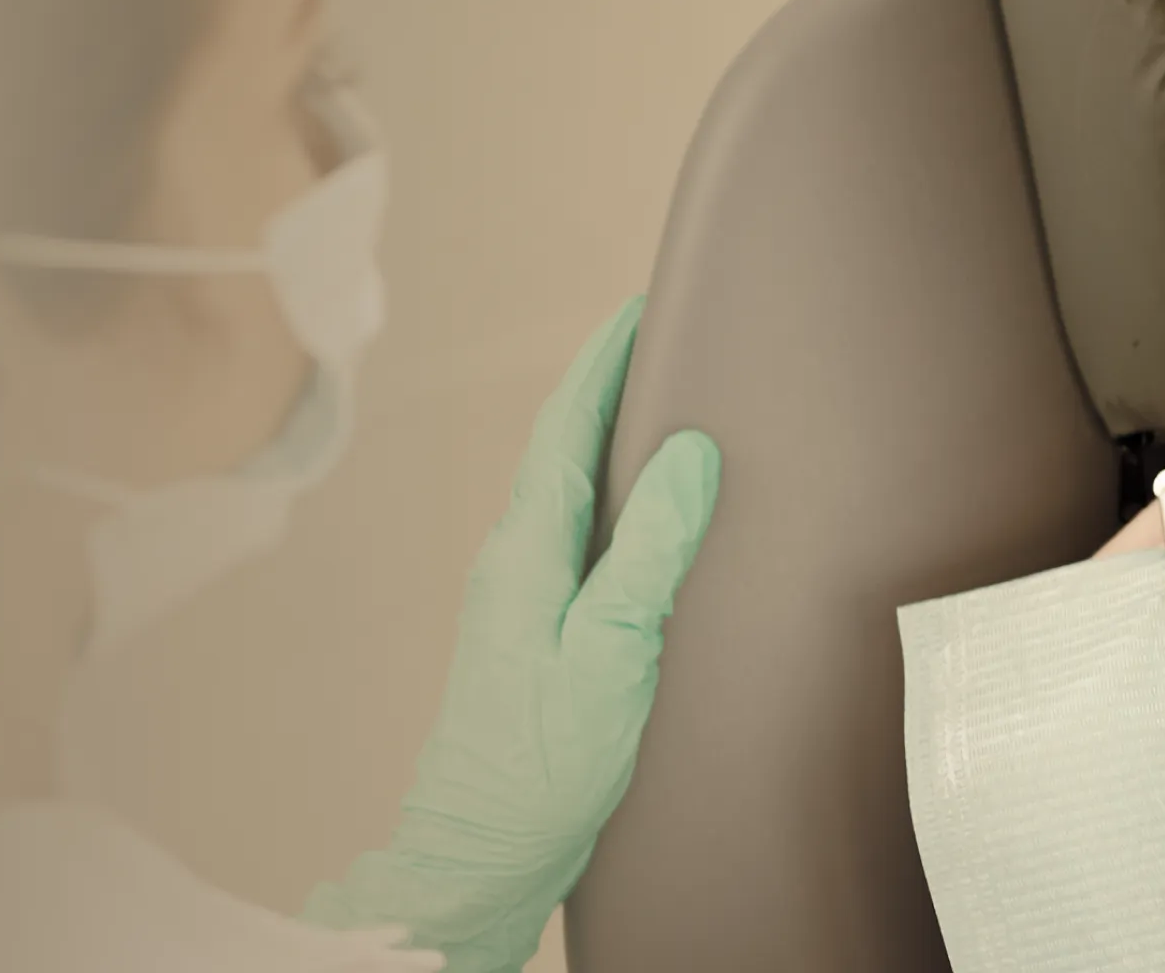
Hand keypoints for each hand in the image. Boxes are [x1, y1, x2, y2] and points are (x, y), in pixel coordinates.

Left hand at [300, 298, 720, 972]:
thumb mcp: (611, 649)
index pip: (564, 424)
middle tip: (664, 344)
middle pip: (561, 450)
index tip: (639, 309)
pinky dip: (609, 507)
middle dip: (609, 389)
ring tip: (663, 415)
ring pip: (566, 496)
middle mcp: (511, 561)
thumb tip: (685, 452)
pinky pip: (574, 541)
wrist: (478, 856)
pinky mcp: (530, 639)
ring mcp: (515, 600)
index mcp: (526, 548)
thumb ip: (648, 549)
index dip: (603, 362)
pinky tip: (642, 528)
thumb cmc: (540, 766)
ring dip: (607, 447)